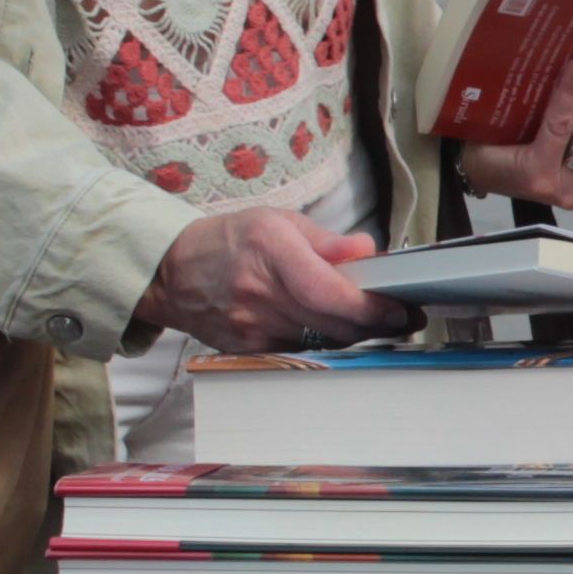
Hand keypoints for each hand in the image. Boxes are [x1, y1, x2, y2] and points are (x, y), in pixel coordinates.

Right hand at [134, 206, 408, 349]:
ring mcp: (252, 326)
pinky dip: (322, 343)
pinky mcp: (246, 349)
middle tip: (402, 319)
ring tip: (372, 322)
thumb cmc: (228, 241)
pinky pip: (299, 351)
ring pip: (321, 342)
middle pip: (333, 323)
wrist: (171, 273)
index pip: (331, 292)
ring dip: (353, 335)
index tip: (398, 310)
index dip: (371, 307)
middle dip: (375, 324)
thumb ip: (325, 240)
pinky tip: (333, 330)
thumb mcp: (277, 222)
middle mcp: (261, 292)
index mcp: (271, 250)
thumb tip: (366, 251)